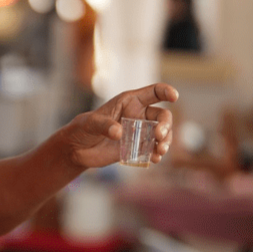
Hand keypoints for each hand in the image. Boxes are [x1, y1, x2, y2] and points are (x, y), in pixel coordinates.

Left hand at [62, 83, 178, 167]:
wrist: (78, 149)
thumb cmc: (83, 128)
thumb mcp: (90, 123)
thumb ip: (104, 125)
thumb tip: (119, 132)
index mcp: (130, 102)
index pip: (153, 93)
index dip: (166, 92)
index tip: (174, 97)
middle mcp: (138, 116)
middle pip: (162, 116)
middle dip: (166, 125)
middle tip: (158, 136)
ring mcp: (140, 133)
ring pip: (162, 134)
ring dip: (165, 142)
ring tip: (159, 152)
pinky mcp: (137, 148)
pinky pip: (153, 150)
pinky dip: (157, 154)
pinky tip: (154, 159)